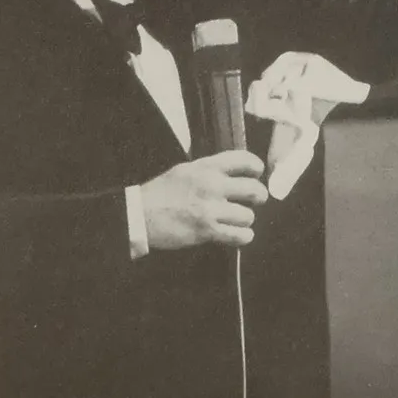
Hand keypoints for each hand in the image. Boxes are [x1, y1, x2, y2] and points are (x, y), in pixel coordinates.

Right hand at [138, 151, 267, 253]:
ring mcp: (210, 208)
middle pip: (255, 190)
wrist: (139, 214)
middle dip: (258, 198)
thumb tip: (236, 173)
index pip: (246, 160)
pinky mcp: (206, 230)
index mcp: (206, 167)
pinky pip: (240, 236)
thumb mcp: (185, 171)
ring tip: (234, 221)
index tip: (256, 175)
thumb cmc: (161, 193)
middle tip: (252, 201)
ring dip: (244, 221)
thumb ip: (210, 170)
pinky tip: (234, 235)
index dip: (257, 169)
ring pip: (249, 216)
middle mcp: (211, 185)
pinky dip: (241, 237)